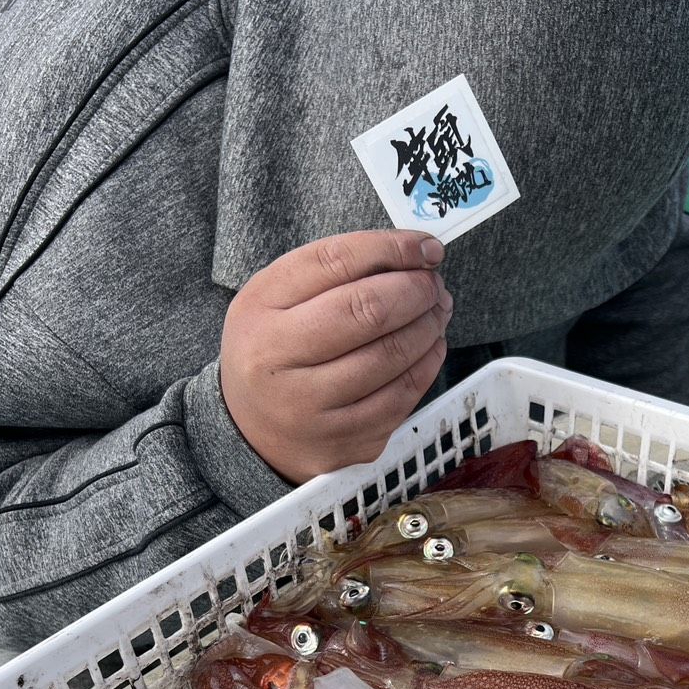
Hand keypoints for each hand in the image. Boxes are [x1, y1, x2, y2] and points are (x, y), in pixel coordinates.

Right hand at [220, 230, 451, 483]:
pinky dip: (426, 364)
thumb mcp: (279, 299)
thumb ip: (337, 270)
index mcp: (259, 310)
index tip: (426, 247)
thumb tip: (417, 254)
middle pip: (366, 310)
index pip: (335, 261)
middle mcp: (277, 361)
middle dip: (416, 289)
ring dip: (428, 325)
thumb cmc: (276, 350)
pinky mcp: (342, 442)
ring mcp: (310, 409)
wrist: (251, 431)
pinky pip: (401, 398)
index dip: (392, 249)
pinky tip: (430, 346)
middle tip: (432, 283)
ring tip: (437, 310)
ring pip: (391, 356)